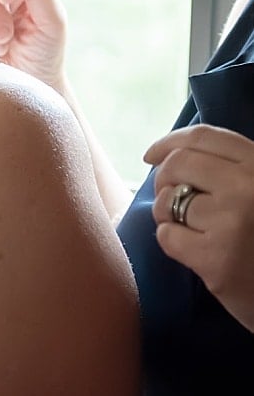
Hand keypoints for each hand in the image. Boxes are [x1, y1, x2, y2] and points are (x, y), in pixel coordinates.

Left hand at [147, 125, 253, 331]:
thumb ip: (233, 170)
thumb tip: (169, 153)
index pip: (204, 137)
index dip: (169, 143)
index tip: (151, 155)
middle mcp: (249, 187)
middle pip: (177, 164)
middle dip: (163, 180)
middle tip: (170, 197)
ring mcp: (233, 222)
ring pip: (167, 201)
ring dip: (167, 214)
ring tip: (191, 229)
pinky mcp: (216, 259)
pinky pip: (167, 236)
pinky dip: (173, 242)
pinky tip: (196, 251)